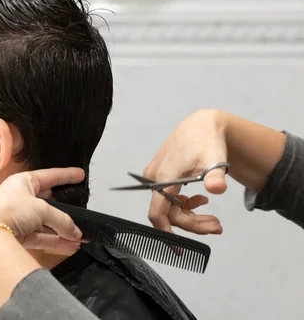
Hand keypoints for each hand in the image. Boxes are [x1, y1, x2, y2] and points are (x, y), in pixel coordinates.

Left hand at [0, 167, 84, 260]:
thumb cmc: (7, 211)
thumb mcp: (42, 209)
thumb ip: (62, 220)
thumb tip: (75, 232)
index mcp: (20, 182)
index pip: (48, 177)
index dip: (65, 176)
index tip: (79, 175)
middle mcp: (16, 199)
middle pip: (46, 204)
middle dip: (64, 213)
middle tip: (81, 216)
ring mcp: (14, 218)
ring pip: (43, 224)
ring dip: (61, 231)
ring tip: (80, 237)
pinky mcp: (13, 236)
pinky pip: (38, 237)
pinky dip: (54, 241)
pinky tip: (69, 245)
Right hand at [143, 109, 227, 234]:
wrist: (201, 125)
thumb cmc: (206, 139)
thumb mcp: (214, 157)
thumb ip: (215, 174)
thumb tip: (217, 188)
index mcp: (164, 176)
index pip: (158, 212)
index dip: (166, 232)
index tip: (179, 247)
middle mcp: (155, 178)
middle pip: (167, 213)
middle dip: (192, 224)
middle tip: (217, 227)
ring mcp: (156, 177)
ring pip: (169, 207)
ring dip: (190, 217)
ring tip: (213, 217)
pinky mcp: (160, 176)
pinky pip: (168, 199)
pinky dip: (185, 206)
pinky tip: (200, 201)